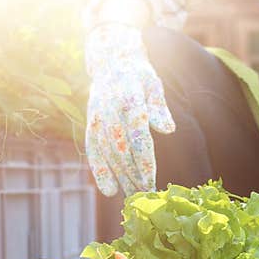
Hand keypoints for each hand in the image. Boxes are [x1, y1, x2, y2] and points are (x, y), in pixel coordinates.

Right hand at [84, 23, 174, 196]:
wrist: (109, 60)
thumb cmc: (138, 75)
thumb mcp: (152, 83)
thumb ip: (159, 107)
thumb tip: (168, 129)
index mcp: (127, 98)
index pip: (136, 134)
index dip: (143, 159)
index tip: (150, 180)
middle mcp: (109, 110)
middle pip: (121, 149)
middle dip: (133, 174)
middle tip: (146, 196)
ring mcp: (96, 118)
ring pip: (107, 153)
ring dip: (120, 177)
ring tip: (133, 197)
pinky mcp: (90, 124)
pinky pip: (93, 151)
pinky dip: (99, 171)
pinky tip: (109, 190)